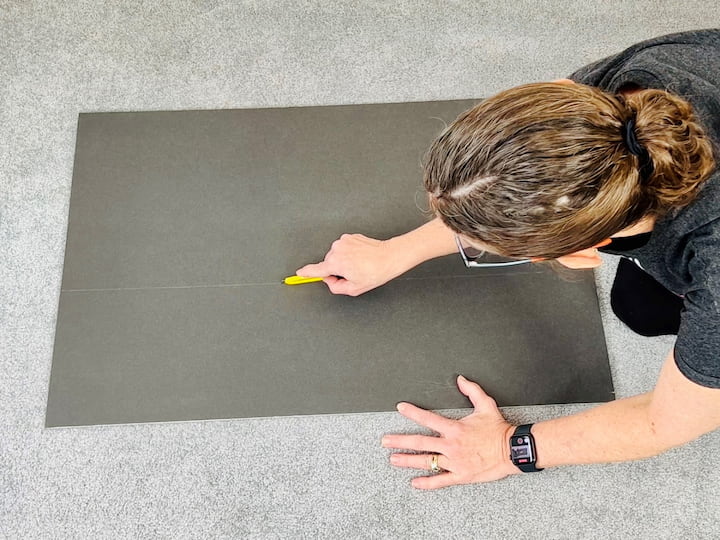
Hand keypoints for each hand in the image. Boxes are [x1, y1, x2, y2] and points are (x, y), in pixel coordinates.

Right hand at [296, 233, 408, 295]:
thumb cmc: (375, 272)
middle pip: (328, 263)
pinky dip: (349, 253)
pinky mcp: (349, 236)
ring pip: (336, 255)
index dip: (306, 272)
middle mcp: (336, 250)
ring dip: (343, 261)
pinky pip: (344, 248)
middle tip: (353, 274)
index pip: (316, 269)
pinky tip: (360, 257)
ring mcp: (343, 241)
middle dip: (336, 270)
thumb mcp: (354, 288)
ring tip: (359, 265)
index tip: (299, 273)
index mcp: (336, 263)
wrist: (389, 256)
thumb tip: (330, 281)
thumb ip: (336, 287)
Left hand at [381, 375, 518, 488]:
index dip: (412, 412)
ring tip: (393, 460)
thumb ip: (472, 390)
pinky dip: (427, 483)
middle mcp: (451, 445)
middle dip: (400, 441)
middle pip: (420, 442)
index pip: (428, 418)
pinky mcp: (461, 475)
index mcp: (454, 428)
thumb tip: (460, 379)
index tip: (400, 408)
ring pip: (426, 461)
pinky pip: (440, 481)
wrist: (512, 450)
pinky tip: (415, 482)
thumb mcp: (486, 405)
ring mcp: (454, 462)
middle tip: (385, 441)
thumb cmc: (499, 429)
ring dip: (408, 460)